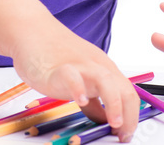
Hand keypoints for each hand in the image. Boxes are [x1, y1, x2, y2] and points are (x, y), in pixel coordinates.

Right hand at [11, 21, 140, 141]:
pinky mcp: (58, 68)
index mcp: (103, 69)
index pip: (128, 94)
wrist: (31, 30)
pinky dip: (79, 89)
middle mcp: (95, 66)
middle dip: (129, 116)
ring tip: (114, 122)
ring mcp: (78, 66)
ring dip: (114, 104)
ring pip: (105, 81)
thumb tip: (103, 118)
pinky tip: (80, 101)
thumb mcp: (81, 77)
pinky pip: (72, 77)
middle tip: (123, 135)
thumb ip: (93, 98)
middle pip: (124, 89)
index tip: (126, 134)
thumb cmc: (53, 54)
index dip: (132, 116)